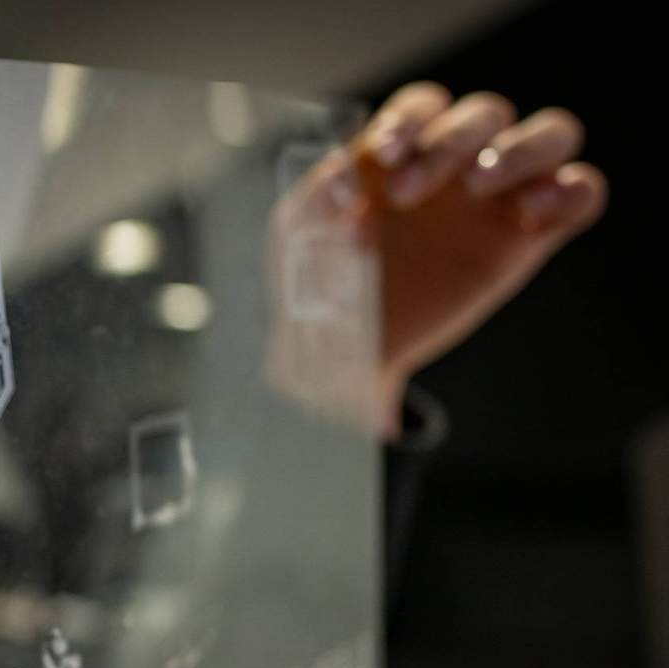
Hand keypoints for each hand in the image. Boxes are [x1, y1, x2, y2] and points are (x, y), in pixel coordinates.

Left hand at [289, 83, 606, 433]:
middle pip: (486, 112)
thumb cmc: (325, 280)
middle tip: (409, 195)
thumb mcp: (301, 236)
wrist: (350, 346)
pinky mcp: (531, 238)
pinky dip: (572, 190)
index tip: (384, 156)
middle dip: (451, 141)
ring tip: (479, 188)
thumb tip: (346, 182)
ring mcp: (500, 198)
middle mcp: (457, 165)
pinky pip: (582, 193)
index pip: (425, 106)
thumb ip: (317, 199)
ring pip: (551, 133)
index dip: (412, 120)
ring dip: (522, 148)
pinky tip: (531, 213)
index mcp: (404, 151)